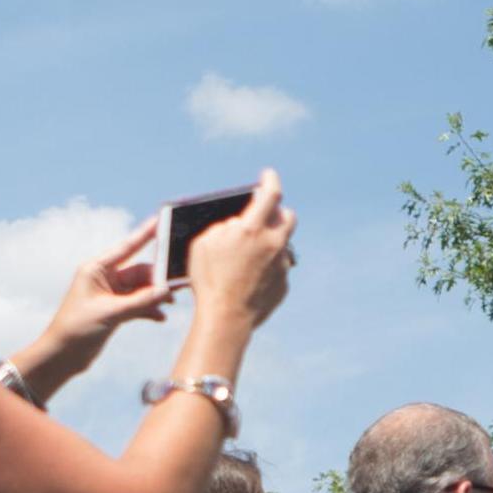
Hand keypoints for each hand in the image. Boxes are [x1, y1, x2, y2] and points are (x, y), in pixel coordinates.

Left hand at [13, 227, 175, 397]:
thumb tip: (168, 291)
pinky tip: (160, 317)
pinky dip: (150, 309)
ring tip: (171, 303)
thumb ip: (141, 301)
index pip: (127, 247)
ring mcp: (111, 294)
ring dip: (156, 295)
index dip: (145, 234)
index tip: (162, 220)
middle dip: (158, 278)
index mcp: (96, 269)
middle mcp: (104, 278)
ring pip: (142, 288)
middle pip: (140, 271)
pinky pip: (139, 303)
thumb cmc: (76, 329)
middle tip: (178, 282)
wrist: (62, 356)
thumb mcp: (111, 313)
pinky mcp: (115, 309)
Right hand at [183, 172, 298, 334]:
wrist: (226, 317)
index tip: (268, 175)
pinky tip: (250, 276)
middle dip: (278, 212)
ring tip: (250, 250)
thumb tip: (236, 223)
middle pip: (288, 217)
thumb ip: (222, 227)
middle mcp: (274, 244)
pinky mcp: (284, 283)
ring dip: (270, 242)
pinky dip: (267, 266)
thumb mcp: (204, 244)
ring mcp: (282, 264)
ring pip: (283, 244)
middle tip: (265, 214)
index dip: (270, 180)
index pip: (270, 194)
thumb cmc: (208, 279)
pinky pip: (278, 268)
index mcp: (253, 229)